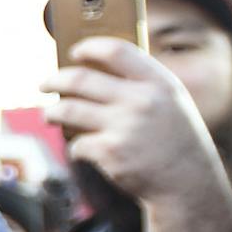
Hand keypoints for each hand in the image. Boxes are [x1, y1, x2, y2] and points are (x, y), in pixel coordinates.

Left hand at [42, 37, 231, 231]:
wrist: (187, 184)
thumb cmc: (174, 140)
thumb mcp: (171, 102)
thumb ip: (141, 83)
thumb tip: (93, 68)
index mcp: (158, 83)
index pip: (117, 51)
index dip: (90, 47)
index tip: (74, 51)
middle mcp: (141, 100)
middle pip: (80, 79)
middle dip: (54, 80)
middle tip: (44, 84)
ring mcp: (124, 126)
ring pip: (67, 110)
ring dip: (51, 112)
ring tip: (49, 115)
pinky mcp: (110, 152)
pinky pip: (76, 143)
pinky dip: (76, 147)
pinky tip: (83, 149)